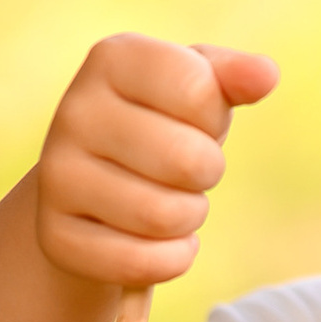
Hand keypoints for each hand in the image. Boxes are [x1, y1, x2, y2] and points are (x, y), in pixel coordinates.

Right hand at [33, 34, 277, 289]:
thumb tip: (265, 75)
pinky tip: (157, 241)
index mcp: (112, 60)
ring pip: (164, 217)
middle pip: (187, 161)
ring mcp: (57, 176)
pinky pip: (141, 262)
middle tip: (187, 171)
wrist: (95, 184)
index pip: (198, 91)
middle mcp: (74, 112)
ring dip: (188, 218)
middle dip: (206, 173)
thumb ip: (233, 77)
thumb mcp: (196, 90)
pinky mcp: (56, 236)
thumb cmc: (162, 124)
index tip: (189, 119)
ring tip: (169, 201)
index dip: (212, 118)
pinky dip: (170, 259)